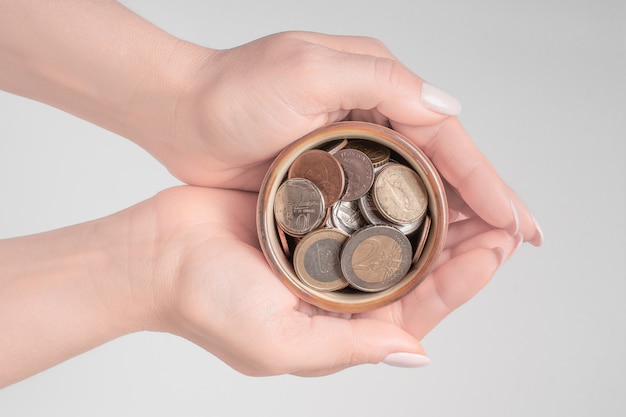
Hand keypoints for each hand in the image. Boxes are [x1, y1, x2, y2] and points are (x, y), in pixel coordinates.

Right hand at [137, 186, 520, 375]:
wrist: (156, 252)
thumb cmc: (206, 303)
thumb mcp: (279, 342)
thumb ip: (348, 347)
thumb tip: (414, 354)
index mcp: (341, 325)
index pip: (418, 307)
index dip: (462, 282)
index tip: (495, 250)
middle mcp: (340, 289)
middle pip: (415, 268)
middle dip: (460, 245)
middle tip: (500, 216)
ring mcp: (327, 249)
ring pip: (394, 232)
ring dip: (433, 214)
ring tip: (473, 190)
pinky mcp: (311, 214)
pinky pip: (360, 200)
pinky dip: (389, 188)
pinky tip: (417, 169)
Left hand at [141, 32, 541, 244]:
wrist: (180, 113)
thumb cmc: (234, 91)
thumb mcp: (307, 71)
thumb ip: (381, 82)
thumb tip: (448, 108)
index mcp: (378, 88)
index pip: (447, 140)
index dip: (487, 181)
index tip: (518, 222)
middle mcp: (372, 118)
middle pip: (441, 167)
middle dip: (482, 204)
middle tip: (517, 244)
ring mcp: (351, 152)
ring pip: (415, 190)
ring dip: (451, 220)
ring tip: (484, 255)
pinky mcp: (329, 178)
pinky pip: (379, 206)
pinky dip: (406, 226)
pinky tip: (424, 251)